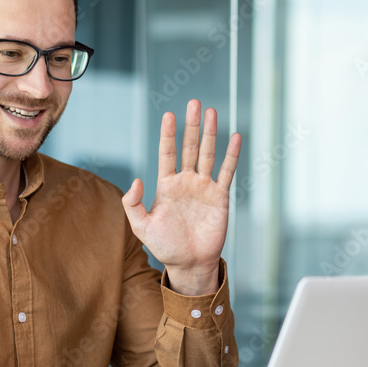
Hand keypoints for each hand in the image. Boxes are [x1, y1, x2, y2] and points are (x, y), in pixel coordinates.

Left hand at [121, 99, 241, 295]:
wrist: (189, 264)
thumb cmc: (164, 246)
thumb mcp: (141, 227)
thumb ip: (133, 204)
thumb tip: (136, 180)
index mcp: (166, 185)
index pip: (167, 153)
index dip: (168, 134)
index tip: (168, 115)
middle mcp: (186, 182)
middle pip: (189, 147)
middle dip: (191, 125)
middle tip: (194, 103)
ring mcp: (203, 187)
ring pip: (207, 154)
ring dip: (210, 133)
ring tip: (211, 112)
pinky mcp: (219, 197)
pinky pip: (226, 172)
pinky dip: (231, 155)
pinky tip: (234, 137)